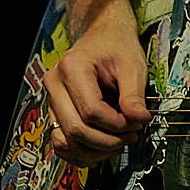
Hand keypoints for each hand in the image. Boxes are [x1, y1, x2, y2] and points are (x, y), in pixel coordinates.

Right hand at [44, 6, 150, 165]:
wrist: (102, 37)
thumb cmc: (117, 48)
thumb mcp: (133, 65)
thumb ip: (135, 95)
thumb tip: (140, 120)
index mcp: (72, 69)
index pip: (90, 110)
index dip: (116, 124)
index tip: (137, 124)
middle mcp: (53, 86)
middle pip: (74, 129)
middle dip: (106, 140)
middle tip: (131, 137)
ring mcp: (50, 101)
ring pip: (63, 141)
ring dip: (92, 151)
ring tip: (118, 145)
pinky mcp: (53, 112)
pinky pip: (59, 142)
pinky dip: (80, 152)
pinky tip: (102, 149)